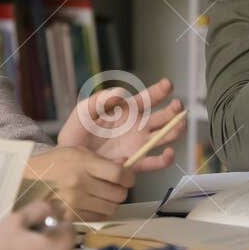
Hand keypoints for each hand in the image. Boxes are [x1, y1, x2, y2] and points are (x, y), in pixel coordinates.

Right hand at [24, 145, 136, 221]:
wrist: (27, 180)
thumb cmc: (54, 164)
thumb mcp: (77, 152)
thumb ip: (101, 161)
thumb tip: (125, 167)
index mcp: (83, 164)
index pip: (119, 175)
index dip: (128, 178)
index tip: (127, 178)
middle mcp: (80, 184)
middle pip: (118, 195)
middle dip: (120, 191)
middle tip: (114, 187)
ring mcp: (74, 203)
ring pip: (110, 209)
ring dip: (110, 203)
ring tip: (101, 196)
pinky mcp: (70, 217)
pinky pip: (97, 218)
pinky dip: (98, 212)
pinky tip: (91, 204)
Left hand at [57, 76, 185, 172]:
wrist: (69, 162)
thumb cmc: (75, 135)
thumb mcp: (83, 112)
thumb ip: (99, 100)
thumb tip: (121, 92)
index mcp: (127, 112)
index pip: (148, 99)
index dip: (160, 91)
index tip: (167, 85)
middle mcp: (137, 128)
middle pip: (163, 117)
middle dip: (174, 111)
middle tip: (177, 106)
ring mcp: (138, 146)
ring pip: (165, 137)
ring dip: (175, 131)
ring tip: (179, 126)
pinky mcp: (135, 164)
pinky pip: (154, 162)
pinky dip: (165, 160)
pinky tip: (168, 153)